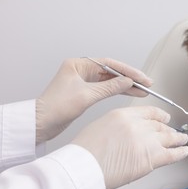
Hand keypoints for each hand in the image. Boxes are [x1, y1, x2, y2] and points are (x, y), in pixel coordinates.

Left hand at [36, 58, 151, 143]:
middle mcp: (81, 70)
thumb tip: (128, 81)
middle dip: (130, 78)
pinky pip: (106, 89)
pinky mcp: (84, 92)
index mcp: (78, 65)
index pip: (109, 64)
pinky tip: (129, 93)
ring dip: (126, 86)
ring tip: (143, 91)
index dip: (128, 71)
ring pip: (110, 81)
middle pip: (112, 72)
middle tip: (147, 84)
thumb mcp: (86, 96)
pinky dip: (118, 92)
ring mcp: (83, 81)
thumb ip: (109, 88)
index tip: (142, 78)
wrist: (40, 123)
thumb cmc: (55, 107)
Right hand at [71, 106, 187, 188]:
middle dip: (168, 128)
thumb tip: (129, 131)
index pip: (150, 112)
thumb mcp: (102, 125)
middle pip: (160, 125)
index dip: (160, 115)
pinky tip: (184, 151)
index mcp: (125, 114)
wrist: (83, 166)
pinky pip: (173, 153)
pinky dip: (181, 152)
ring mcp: (147, 141)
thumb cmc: (86, 150)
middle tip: (173, 131)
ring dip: (179, 138)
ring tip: (183, 139)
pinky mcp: (152, 158)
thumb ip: (120, 124)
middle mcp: (139, 125)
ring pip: (170, 137)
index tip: (165, 117)